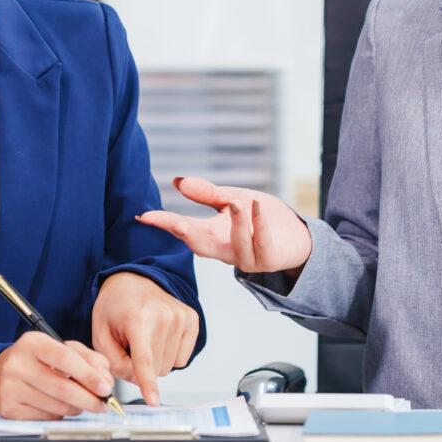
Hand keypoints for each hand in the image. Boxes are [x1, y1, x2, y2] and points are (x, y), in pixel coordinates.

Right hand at [0, 332, 114, 419]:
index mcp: (33, 343)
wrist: (0, 373)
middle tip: (104, 404)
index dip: (89, 375)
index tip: (105, 387)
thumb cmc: (35, 359)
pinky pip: (46, 417)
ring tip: (83, 403)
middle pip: (62, 388)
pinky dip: (60, 415)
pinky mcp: (9, 408)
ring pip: (57, 406)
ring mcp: (10, 387)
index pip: (65, 358)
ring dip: (78, 408)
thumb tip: (105, 378)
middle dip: (90, 399)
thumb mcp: (60, 348)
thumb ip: (87, 358)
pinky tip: (60, 407)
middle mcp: (18, 364)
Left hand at [92, 271, 199, 405]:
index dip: (148, 383)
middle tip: (131, 345)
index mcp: (137, 318)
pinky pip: (182, 358)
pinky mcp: (191, 319)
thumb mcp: (100, 334)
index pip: (144, 359)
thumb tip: (136, 380)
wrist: (132, 281)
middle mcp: (163, 316)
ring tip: (144, 338)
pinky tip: (159, 338)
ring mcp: (180, 316)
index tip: (153, 401)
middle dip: (142, 367)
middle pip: (157, 367)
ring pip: (170, 365)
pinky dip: (169, 354)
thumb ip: (114, 362)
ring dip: (156, 360)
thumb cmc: (115, 307)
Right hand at [137, 176, 312, 275]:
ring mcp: (247, 258)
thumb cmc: (262, 217)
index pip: (184, 230)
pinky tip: (255, 207)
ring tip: (236, 203)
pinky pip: (261, 244)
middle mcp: (226, 251)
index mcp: (214, 236)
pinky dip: (258, 226)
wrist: (297, 235)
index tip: (145, 215)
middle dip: (183, 233)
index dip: (165, 223)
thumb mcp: (232, 200)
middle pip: (200, 245)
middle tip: (169, 220)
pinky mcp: (268, 259)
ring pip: (236, 245)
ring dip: (236, 224)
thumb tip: (177, 181)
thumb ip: (207, 194)